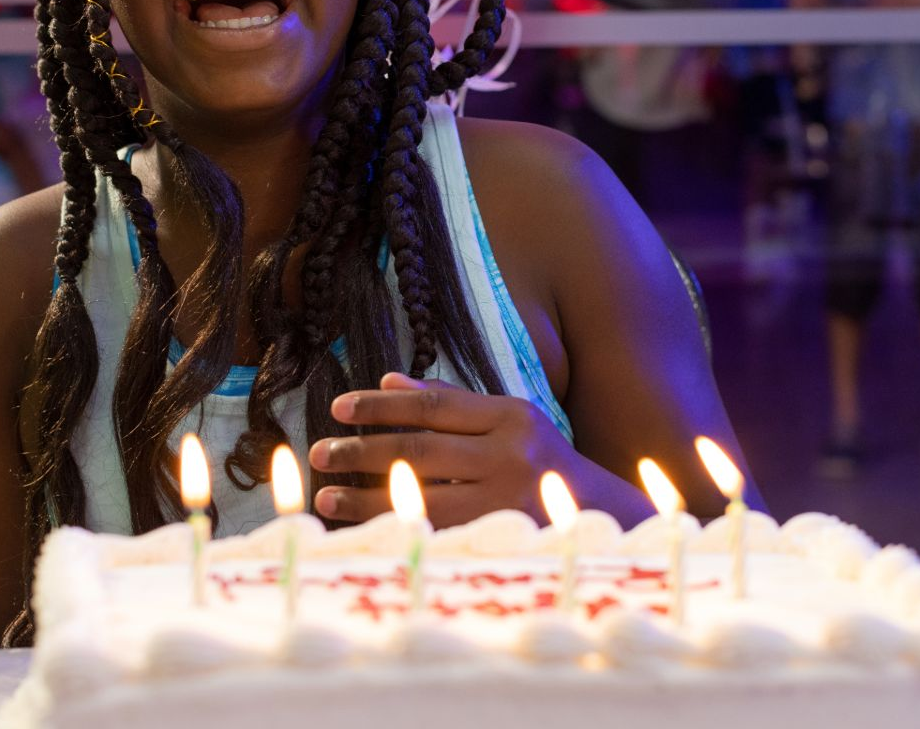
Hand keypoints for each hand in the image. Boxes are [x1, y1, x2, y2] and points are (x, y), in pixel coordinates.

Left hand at [309, 372, 586, 526]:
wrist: (599, 514)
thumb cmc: (539, 459)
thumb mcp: (507, 419)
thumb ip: (451, 401)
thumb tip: (388, 381)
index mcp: (511, 417)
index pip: (433, 405)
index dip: (381, 405)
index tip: (339, 408)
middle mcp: (510, 456)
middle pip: (419, 450)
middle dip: (362, 451)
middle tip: (321, 452)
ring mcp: (504, 502)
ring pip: (420, 497)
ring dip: (365, 498)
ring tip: (325, 495)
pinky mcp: (497, 539)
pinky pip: (431, 531)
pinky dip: (392, 527)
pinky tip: (360, 527)